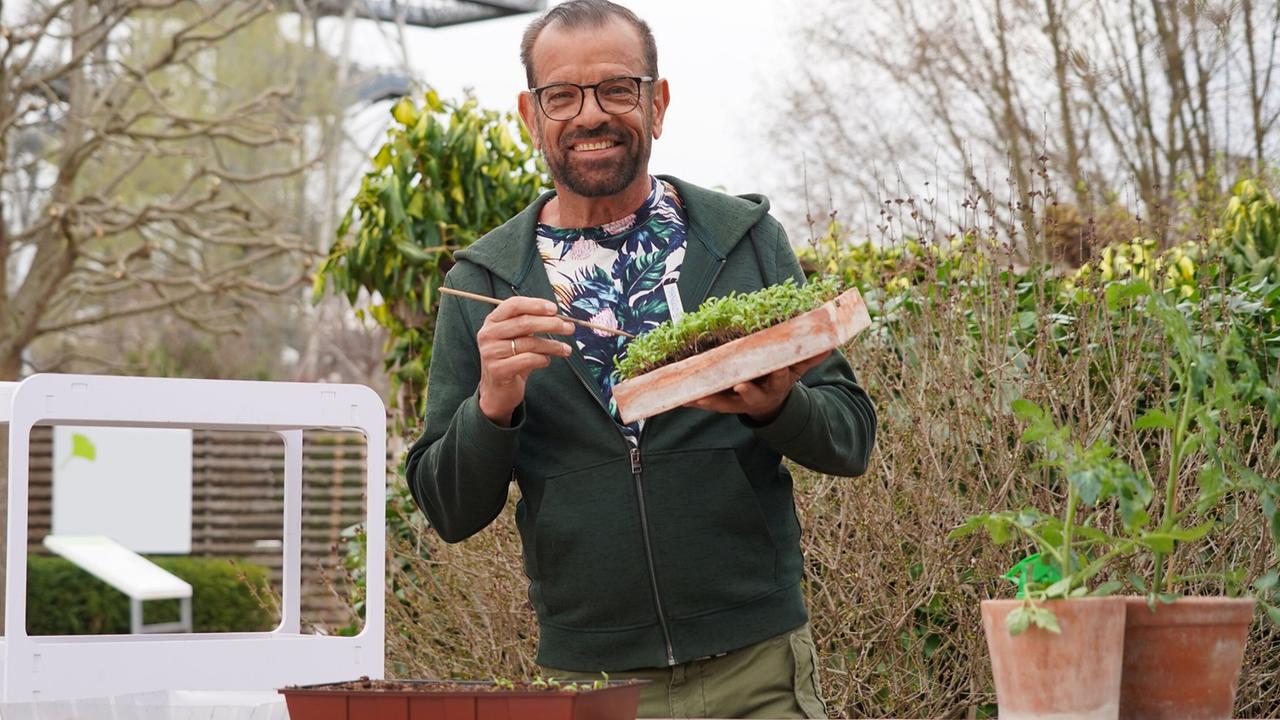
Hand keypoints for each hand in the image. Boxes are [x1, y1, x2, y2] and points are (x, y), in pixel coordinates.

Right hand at [475, 296, 573, 425]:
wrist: (497, 390)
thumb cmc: (511, 359)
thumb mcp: (517, 337)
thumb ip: (531, 324)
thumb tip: (559, 316)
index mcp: (492, 321)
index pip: (513, 305)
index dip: (535, 304)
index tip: (555, 309)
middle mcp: (488, 334)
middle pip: (524, 323)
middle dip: (551, 324)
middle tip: (569, 328)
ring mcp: (490, 352)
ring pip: (528, 343)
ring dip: (552, 345)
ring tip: (565, 349)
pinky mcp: (497, 370)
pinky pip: (527, 360)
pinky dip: (542, 359)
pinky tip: (547, 361)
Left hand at [683, 351, 830, 421]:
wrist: (769, 404)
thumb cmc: (780, 377)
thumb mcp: (797, 368)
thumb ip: (810, 357)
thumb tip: (830, 343)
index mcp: (777, 384)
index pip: (779, 379)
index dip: (777, 376)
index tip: (776, 370)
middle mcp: (757, 395)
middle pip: (751, 394)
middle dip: (746, 391)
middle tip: (739, 385)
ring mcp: (738, 402)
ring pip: (723, 402)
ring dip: (710, 399)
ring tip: (696, 396)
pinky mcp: (722, 404)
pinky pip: (705, 402)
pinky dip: (691, 400)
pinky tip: (677, 398)